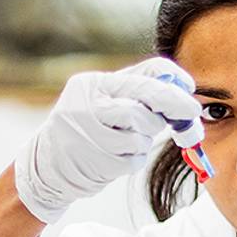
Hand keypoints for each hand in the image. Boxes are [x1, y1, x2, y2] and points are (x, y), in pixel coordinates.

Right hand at [11, 57, 203, 222]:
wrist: (46, 166)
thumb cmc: (85, 130)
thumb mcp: (102, 101)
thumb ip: (136, 93)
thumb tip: (182, 92)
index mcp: (94, 83)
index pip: (146, 70)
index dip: (174, 80)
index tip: (191, 91)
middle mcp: (90, 102)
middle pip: (148, 97)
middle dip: (175, 106)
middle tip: (190, 114)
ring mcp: (92, 131)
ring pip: (144, 130)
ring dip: (145, 138)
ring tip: (126, 140)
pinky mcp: (98, 159)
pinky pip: (136, 156)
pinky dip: (135, 158)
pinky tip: (116, 156)